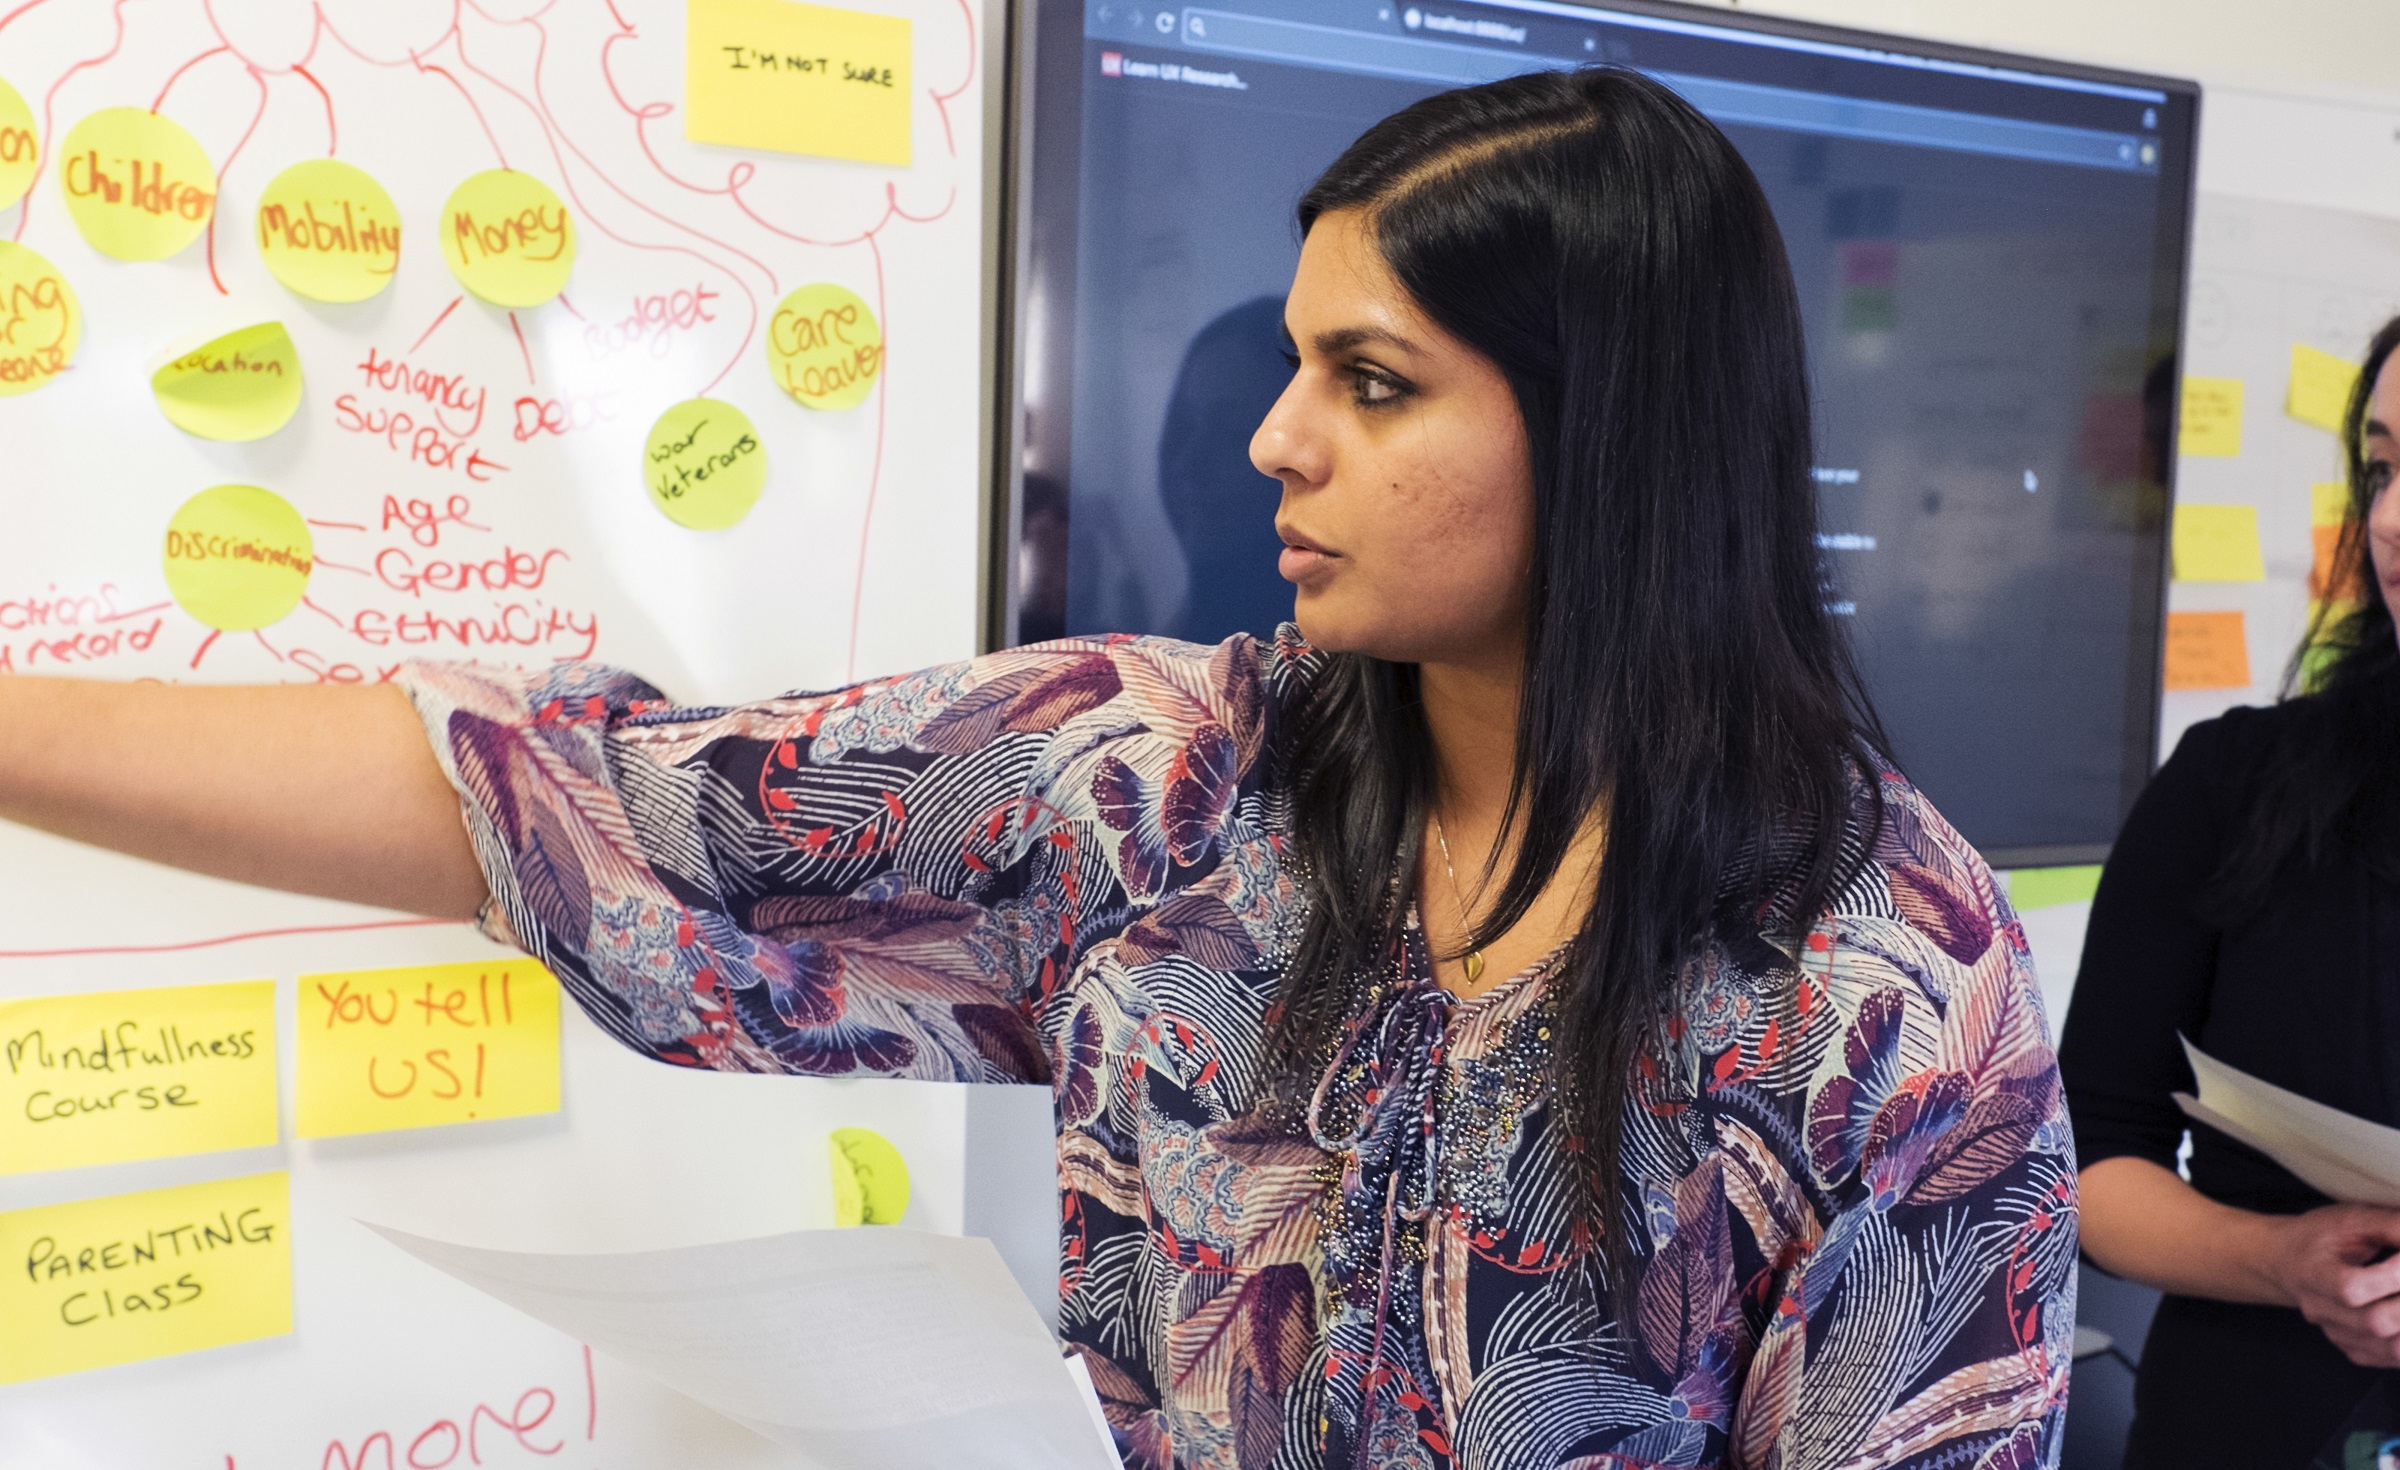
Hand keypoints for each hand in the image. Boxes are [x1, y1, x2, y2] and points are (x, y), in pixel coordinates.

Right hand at [2259, 1202, 2399, 1367]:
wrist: (2286, 1261)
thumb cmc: (2318, 1238)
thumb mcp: (2350, 1219)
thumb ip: (2390, 1226)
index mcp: (2312, 1274)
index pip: (2352, 1288)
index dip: (2393, 1275)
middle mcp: (2320, 1311)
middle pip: (2376, 1323)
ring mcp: (2336, 1334)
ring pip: (2390, 1347)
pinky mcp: (2352, 1349)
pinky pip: (2392, 1357)